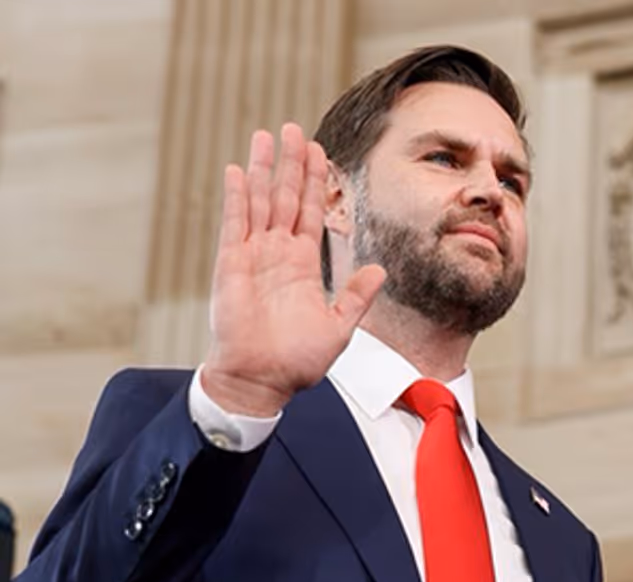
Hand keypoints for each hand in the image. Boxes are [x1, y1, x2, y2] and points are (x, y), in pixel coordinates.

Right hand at [203, 124, 385, 416]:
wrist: (263, 380)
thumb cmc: (297, 361)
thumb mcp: (339, 326)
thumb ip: (357, 296)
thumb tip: (379, 269)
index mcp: (303, 265)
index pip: (312, 213)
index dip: (316, 182)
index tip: (319, 152)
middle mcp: (278, 254)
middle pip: (287, 197)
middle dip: (291, 163)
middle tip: (293, 129)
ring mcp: (254, 256)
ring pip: (261, 202)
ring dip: (264, 169)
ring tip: (266, 135)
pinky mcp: (232, 264)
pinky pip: (235, 223)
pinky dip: (237, 196)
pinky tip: (239, 170)